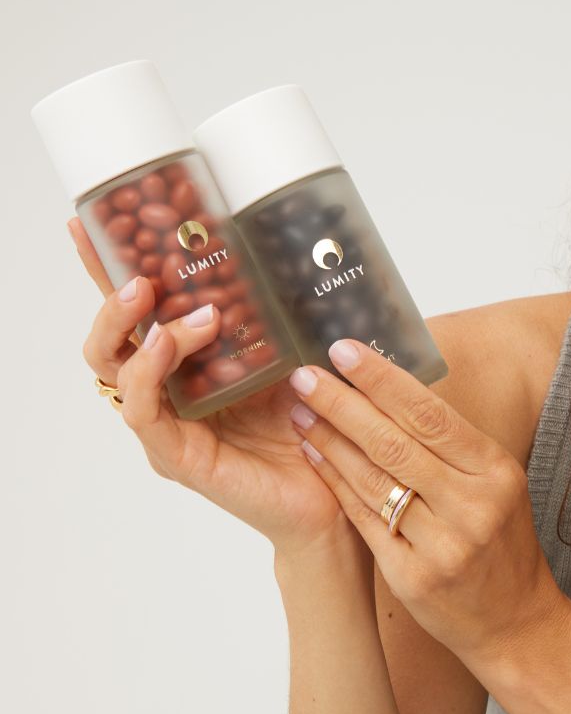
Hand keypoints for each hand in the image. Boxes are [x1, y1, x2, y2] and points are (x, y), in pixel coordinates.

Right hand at [70, 217, 359, 556]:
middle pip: (111, 339)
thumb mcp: (296, 353)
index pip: (142, 313)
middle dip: (112, 297)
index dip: (111, 269)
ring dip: (137, 329)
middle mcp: (168, 394)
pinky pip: (142, 411)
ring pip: (117, 371)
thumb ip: (277, 314)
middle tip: (138, 274)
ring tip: (163, 304)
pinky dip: (147, 373)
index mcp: (190, 366)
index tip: (88, 221)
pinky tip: (163, 345)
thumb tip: (284, 250)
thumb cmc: (315, 423)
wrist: (340, 492)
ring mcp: (167, 427)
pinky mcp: (177, 458)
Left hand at [284, 337, 566, 667]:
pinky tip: (313, 455)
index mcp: (496, 471)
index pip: (431, 415)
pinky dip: (335, 483)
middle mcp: (472, 505)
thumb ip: (453, 446)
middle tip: (304, 374)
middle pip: (396, 443)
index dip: (383, 380)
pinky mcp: (413, 577)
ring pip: (374, 479)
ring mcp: (443, 544)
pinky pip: (364, 519)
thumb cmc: (501, 544)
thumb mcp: (497, 486)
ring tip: (298, 410)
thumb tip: (395, 388)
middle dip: (344, 403)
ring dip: (330, 439)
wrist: (516, 622)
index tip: (344, 350)